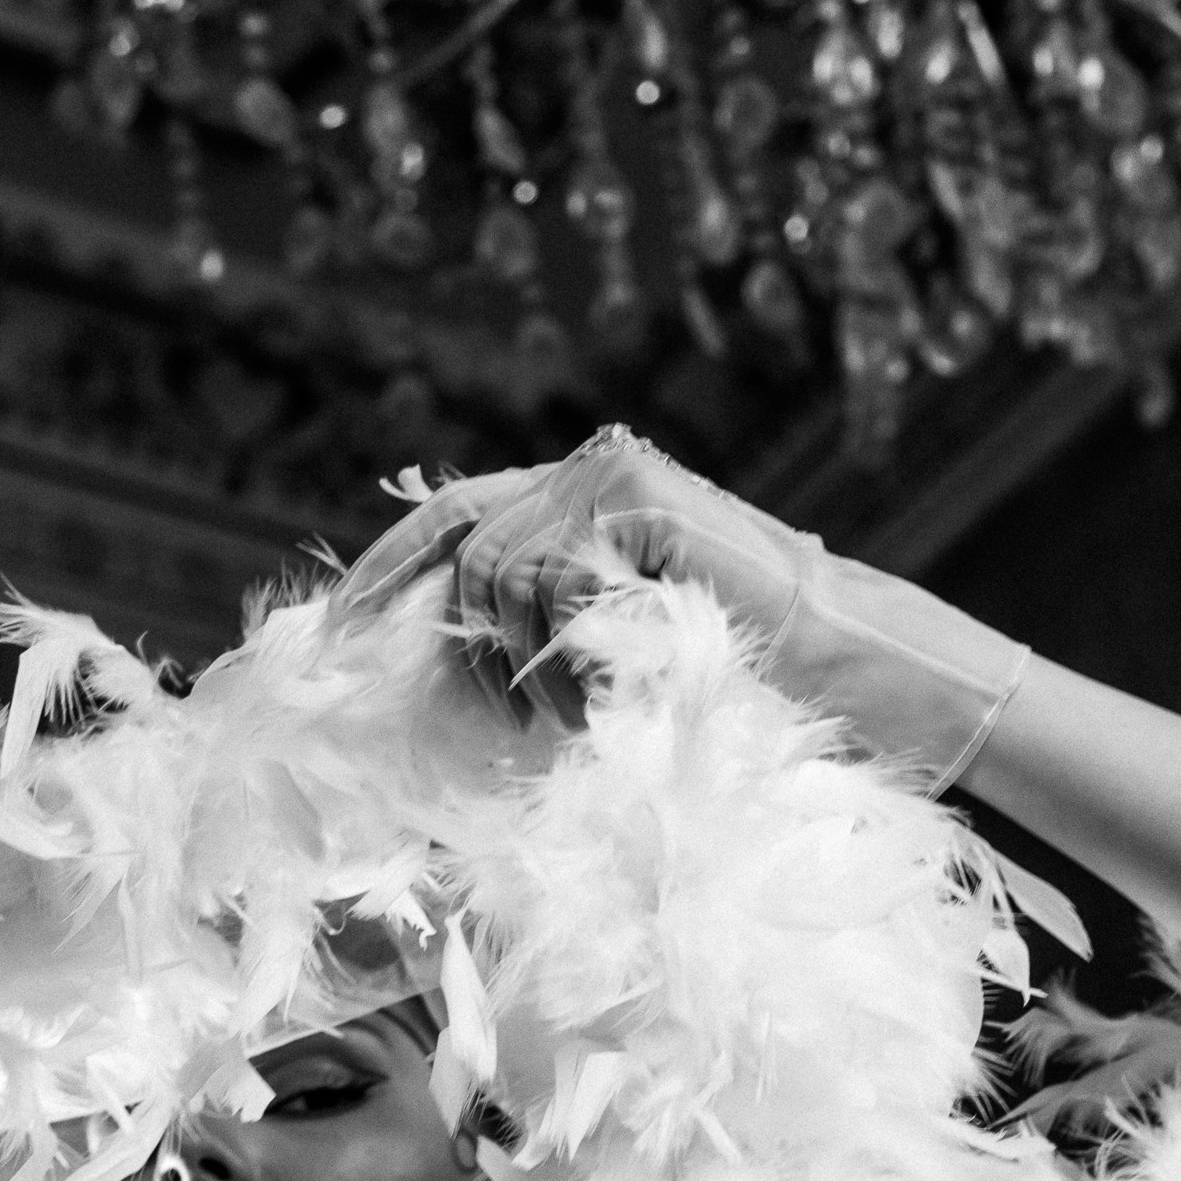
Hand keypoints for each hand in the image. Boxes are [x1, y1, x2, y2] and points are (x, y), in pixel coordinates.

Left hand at [333, 430, 1030, 790]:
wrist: (839, 671)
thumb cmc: (733, 679)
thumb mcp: (607, 656)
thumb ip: (534, 628)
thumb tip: (431, 649)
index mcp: (577, 499)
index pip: (453, 515)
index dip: (389, 569)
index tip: (340, 630)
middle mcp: (590, 467)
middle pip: (462, 541)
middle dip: (454, 636)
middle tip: (496, 714)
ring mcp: (612, 470)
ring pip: (496, 569)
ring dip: (522, 660)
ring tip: (579, 710)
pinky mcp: (635, 490)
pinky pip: (546, 572)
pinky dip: (563, 641)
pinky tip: (610, 676)